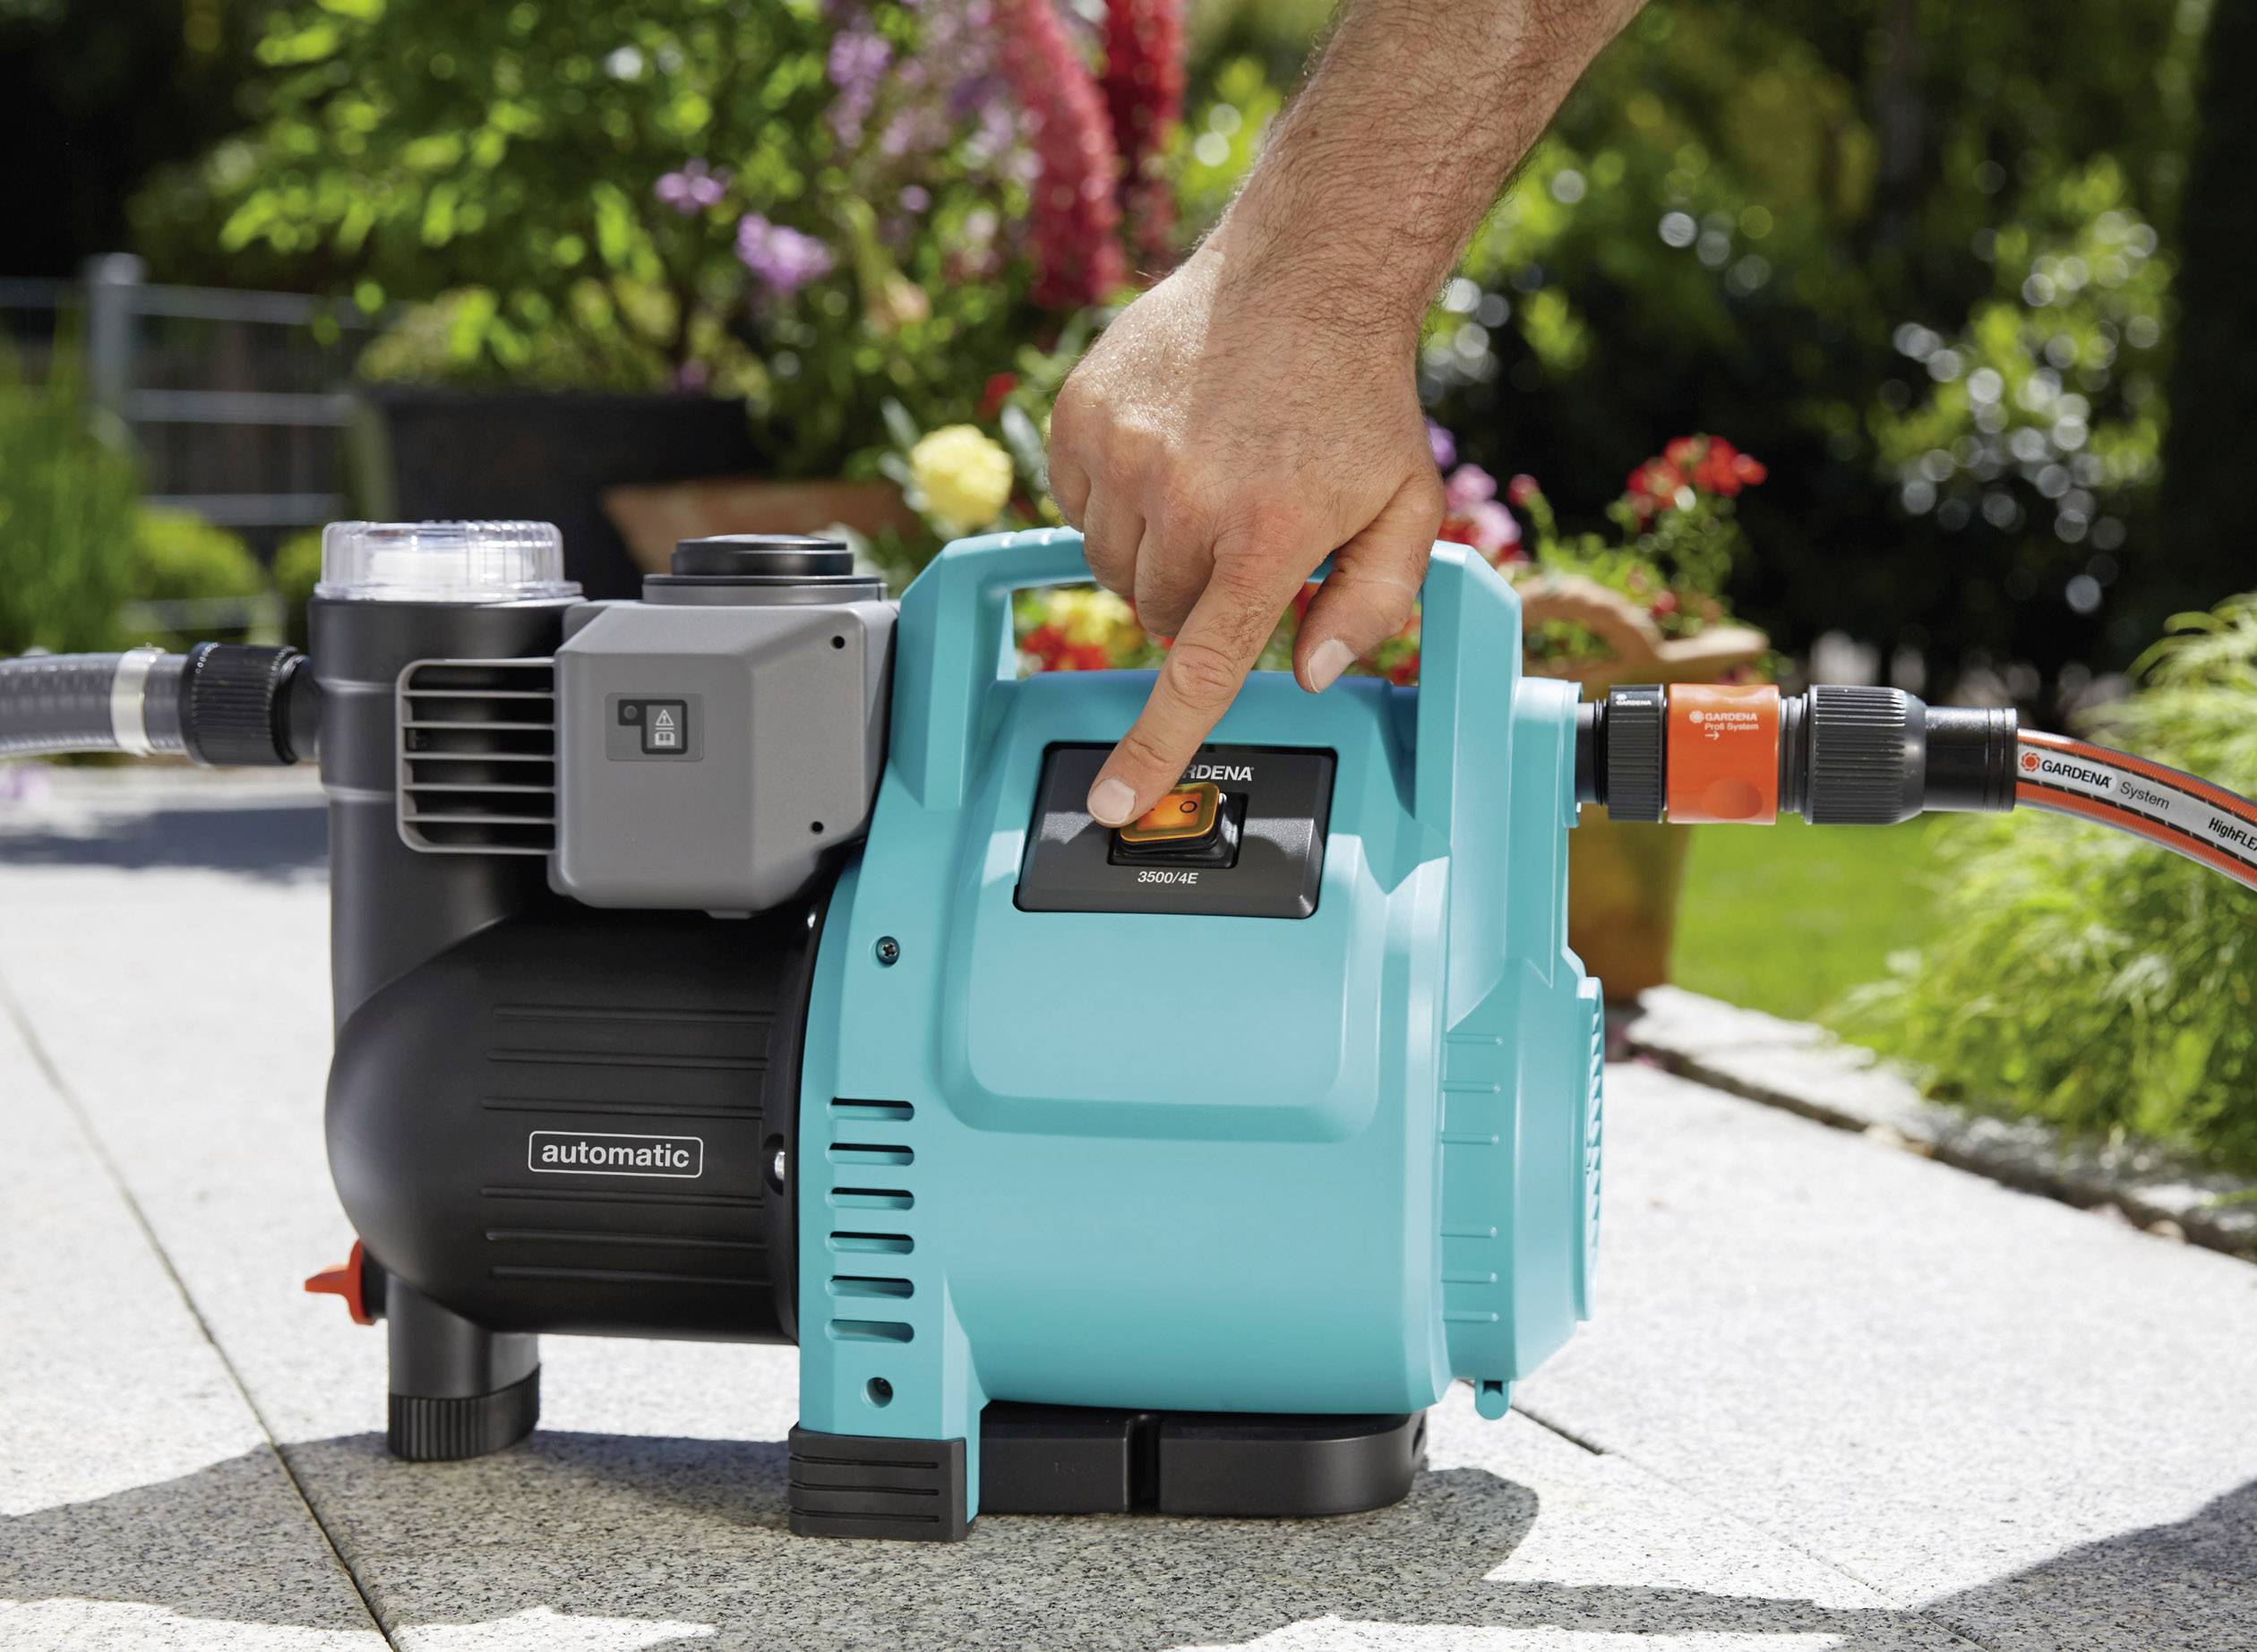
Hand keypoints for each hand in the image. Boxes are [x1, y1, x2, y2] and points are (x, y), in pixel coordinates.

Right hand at [1046, 231, 1442, 826]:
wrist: (1304, 274)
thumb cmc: (1357, 399)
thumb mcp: (1405, 509)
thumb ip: (1371, 604)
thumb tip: (1311, 672)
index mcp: (1267, 533)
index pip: (1198, 671)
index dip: (1154, 748)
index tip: (1114, 802)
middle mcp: (1185, 497)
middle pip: (1156, 619)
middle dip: (1195, 603)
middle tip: (1238, 543)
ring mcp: (1124, 452)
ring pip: (1112, 567)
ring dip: (1154, 554)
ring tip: (1207, 487)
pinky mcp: (1082, 416)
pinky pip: (1076, 504)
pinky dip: (1116, 500)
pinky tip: (1169, 456)